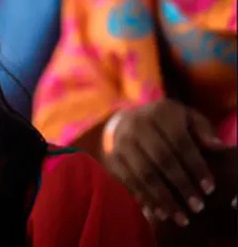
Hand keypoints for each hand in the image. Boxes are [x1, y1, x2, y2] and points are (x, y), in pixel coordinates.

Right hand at [102, 100, 222, 226]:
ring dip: (163, 198)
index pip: (180, 142)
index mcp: (160, 112)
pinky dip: (145, 198)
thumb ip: (202, 129)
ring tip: (180, 217)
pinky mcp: (112, 157)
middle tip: (197, 207)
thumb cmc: (165, 123)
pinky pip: (129, 181)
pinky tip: (159, 212)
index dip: (195, 166)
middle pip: (162, 159)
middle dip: (181, 185)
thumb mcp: (186, 118)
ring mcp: (121, 141)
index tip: (208, 188)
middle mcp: (137, 124)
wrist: (126, 122)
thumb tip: (216, 147)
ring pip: (144, 173)